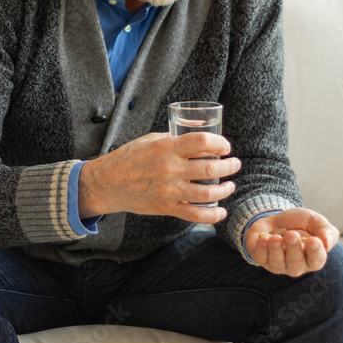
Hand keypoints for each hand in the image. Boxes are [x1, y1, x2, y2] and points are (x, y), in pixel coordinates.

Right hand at [78, 131, 240, 224]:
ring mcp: (168, 190)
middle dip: (228, 166)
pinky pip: (194, 214)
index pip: (201, 142)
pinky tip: (221, 211)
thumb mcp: (151, 139)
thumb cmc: (129, 158)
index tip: (225, 146)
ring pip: (206, 193)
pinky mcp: (166, 207)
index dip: (219, 143)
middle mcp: (169, 169)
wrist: (108, 183)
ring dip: (224, 189)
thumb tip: (199, 127)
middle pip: (209, 167)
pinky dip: (211, 215)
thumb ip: (175, 136)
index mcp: (166, 148)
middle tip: (234, 164)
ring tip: (230, 185)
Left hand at [244, 208, 338, 276]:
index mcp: (312, 258)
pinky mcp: (261, 258)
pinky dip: (262, 248)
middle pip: (296, 264)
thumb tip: (327, 243)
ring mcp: (278, 264)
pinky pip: (261, 258)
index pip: (316, 261)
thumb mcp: (315, 221)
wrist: (276, 217)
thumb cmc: (299, 223)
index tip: (313, 240)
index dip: (315, 252)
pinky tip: (264, 239)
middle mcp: (296, 265)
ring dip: (276, 249)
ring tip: (276, 237)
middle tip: (292, 234)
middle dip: (294, 249)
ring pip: (277, 263)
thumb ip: (326, 231)